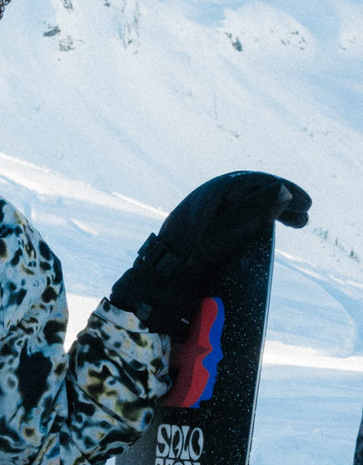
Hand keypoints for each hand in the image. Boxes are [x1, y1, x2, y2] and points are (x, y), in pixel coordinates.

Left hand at [110, 171, 310, 336]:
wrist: (157, 281)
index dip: (286, 191)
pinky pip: (238, 221)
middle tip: (304, 219)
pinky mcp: (204, 235)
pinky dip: (257, 224)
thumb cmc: (190, 255)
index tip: (307, 206)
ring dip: (272, 213)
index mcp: (214, 194)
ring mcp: (206, 217)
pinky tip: (268, 233)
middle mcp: (210, 201)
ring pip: (248, 208)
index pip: (257, 183)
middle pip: (254, 194)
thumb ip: (255, 211)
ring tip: (295, 224)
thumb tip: (284, 191)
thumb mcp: (227, 232)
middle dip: (282, 203)